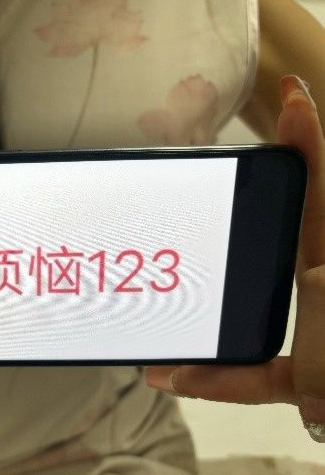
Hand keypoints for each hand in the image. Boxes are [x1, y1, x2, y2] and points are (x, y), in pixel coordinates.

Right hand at [144, 75, 324, 440]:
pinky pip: (245, 376)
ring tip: (170, 271)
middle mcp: (321, 286)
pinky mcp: (296, 377)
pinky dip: (208, 379)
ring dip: (208, 295)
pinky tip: (165, 374)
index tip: (290, 95)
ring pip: (247, 303)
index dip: (309, 138)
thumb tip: (307, 266)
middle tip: (207, 176)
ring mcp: (309, 330)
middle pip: (278, 235)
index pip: (320, 187)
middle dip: (246, 204)